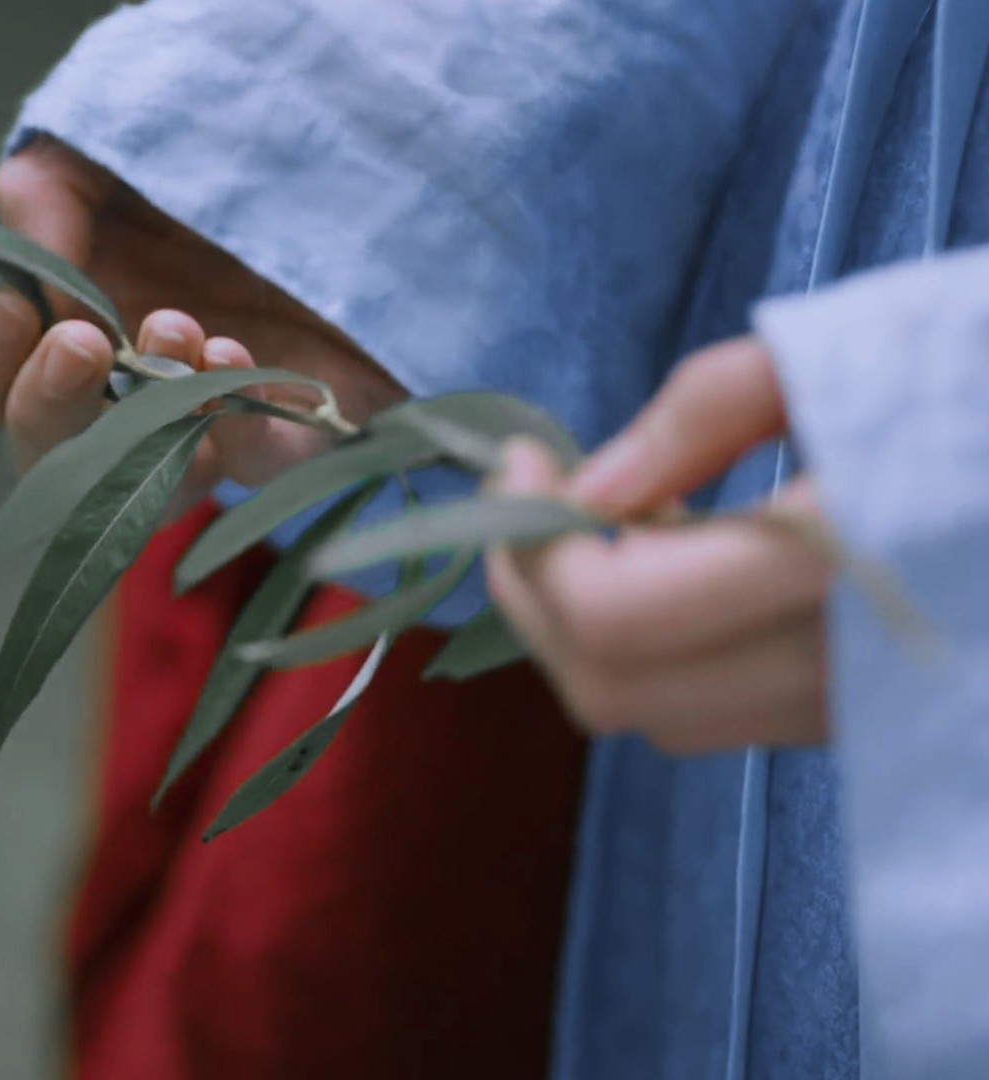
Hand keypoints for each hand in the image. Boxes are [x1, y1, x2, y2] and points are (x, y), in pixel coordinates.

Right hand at [0, 136, 405, 513]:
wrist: (339, 159)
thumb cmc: (201, 165)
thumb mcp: (104, 153)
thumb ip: (45, 192)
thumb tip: (34, 275)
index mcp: (59, 335)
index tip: (14, 312)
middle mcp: (120, 399)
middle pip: (47, 458)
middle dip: (50, 405)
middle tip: (86, 345)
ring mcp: (202, 428)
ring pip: (145, 484)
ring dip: (148, 419)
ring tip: (181, 332)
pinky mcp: (290, 436)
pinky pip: (258, 467)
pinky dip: (243, 429)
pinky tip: (240, 360)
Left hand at [484, 337, 833, 753]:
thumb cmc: (955, 382)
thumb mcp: (828, 361)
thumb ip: (702, 418)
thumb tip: (584, 494)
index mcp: (827, 571)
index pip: (610, 617)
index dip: (532, 544)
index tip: (521, 461)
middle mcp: (834, 670)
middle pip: (605, 685)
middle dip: (538, 589)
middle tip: (534, 496)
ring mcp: (845, 711)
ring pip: (648, 712)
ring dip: (593, 625)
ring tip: (626, 521)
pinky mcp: (851, 718)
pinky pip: (710, 712)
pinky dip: (659, 650)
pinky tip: (684, 562)